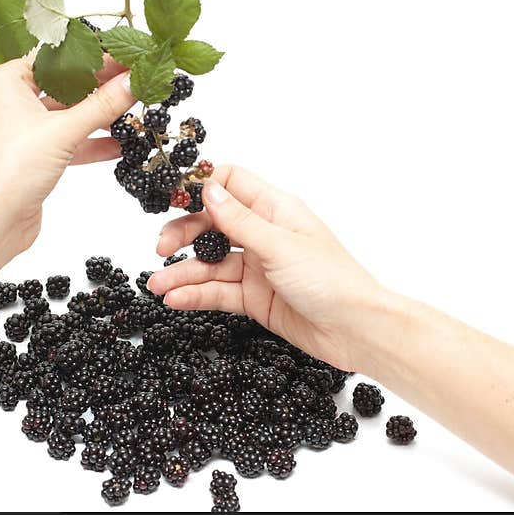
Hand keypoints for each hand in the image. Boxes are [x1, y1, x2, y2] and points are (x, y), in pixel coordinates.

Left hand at [0, 53, 134, 254]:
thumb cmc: (9, 170)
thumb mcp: (63, 131)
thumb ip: (102, 105)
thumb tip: (134, 81)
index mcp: (7, 79)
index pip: (59, 57)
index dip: (96, 55)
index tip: (131, 56)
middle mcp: (13, 99)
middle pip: (67, 83)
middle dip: (103, 86)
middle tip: (139, 82)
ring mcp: (25, 128)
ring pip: (71, 113)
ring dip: (102, 115)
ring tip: (136, 112)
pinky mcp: (37, 154)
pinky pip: (70, 139)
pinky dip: (93, 142)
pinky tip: (121, 145)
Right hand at [146, 166, 384, 371]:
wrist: (356, 330)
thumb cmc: (332, 280)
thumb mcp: (279, 245)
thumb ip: (239, 221)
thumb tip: (207, 189)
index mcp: (275, 209)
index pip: (231, 184)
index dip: (200, 187)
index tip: (171, 197)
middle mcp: (264, 235)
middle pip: (212, 225)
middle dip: (183, 234)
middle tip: (160, 248)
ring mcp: (258, 267)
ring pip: (211, 263)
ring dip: (183, 272)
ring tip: (158, 285)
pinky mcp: (255, 298)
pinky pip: (219, 292)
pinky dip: (196, 295)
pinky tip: (176, 300)